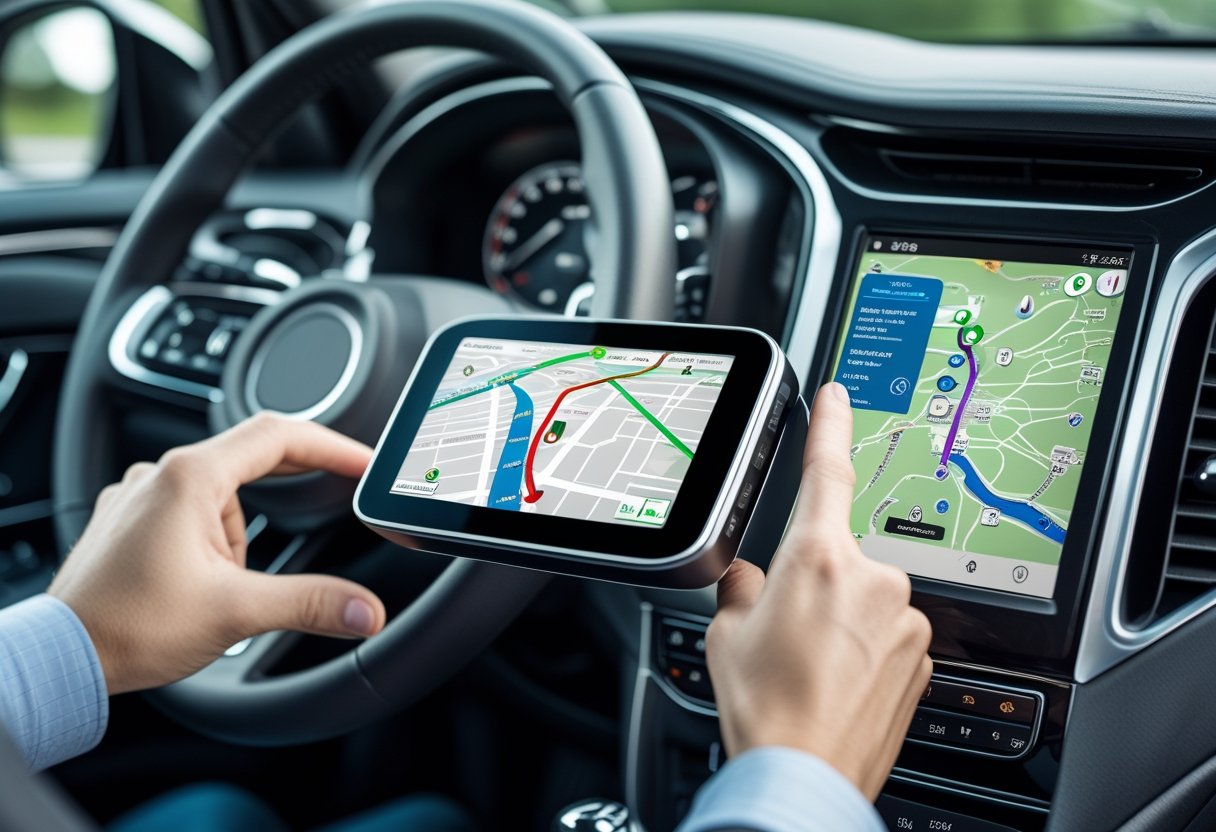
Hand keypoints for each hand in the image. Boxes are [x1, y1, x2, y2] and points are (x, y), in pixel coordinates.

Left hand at [49, 412, 386, 694]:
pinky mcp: (129, 520)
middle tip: (326, 509)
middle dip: (295, 489)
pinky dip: (213, 538)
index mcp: (189, 477)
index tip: (363, 464)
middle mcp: (161, 474)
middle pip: (253, 458)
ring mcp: (140, 495)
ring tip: (227, 587)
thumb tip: (365, 609)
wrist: (59, 658)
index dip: (333, 446)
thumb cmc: (127, 627)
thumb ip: (310, 604)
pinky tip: (204, 578)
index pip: (280, 435)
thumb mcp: (235, 612)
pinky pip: (190, 512)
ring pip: (221, 495)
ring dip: (243, 532)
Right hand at [705, 382, 931, 799]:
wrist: (803, 776)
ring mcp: (904, 619)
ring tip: (812, 669)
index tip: (838, 393)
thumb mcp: (726, 632)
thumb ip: (742, 587)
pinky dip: (866, 652)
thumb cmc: (764, 708)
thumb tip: (748, 580)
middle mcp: (872, 578)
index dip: (830, 424)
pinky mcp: (922, 657)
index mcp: (817, 558)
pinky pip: (890, 636)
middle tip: (788, 634)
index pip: (826, 470)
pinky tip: (838, 684)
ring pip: (867, 600)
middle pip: (840, 557)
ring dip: (843, 622)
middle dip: (815, 584)